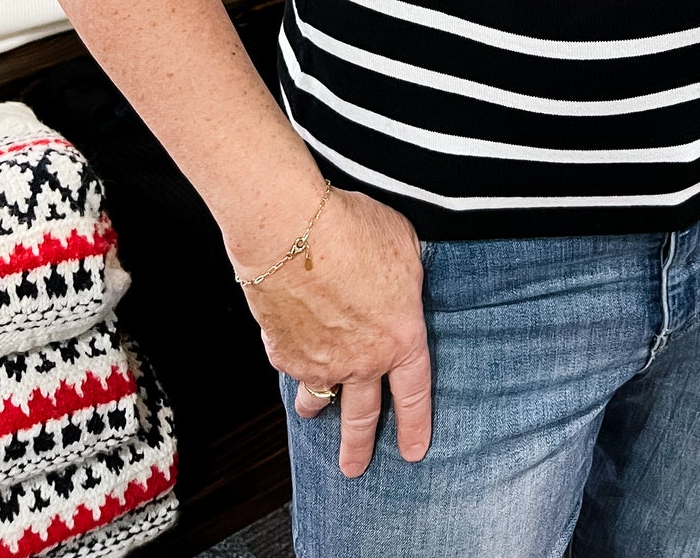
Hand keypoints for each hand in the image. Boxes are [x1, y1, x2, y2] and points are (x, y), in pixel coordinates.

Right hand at [231, 184, 430, 475]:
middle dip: (359, 447)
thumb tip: (398, 282)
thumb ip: (404, 279)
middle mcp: (362, 361)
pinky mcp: (284, 353)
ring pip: (319, 398)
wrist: (293, 232)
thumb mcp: (403, 246)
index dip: (415, 425)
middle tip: (355, 469)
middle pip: (363, 417)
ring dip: (317, 407)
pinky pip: (291, 365)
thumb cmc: (351, 230)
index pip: (414, 393)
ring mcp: (320, 363)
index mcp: (401, 337)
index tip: (413, 451)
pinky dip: (292, 360)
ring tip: (314, 413)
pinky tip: (290, 347)